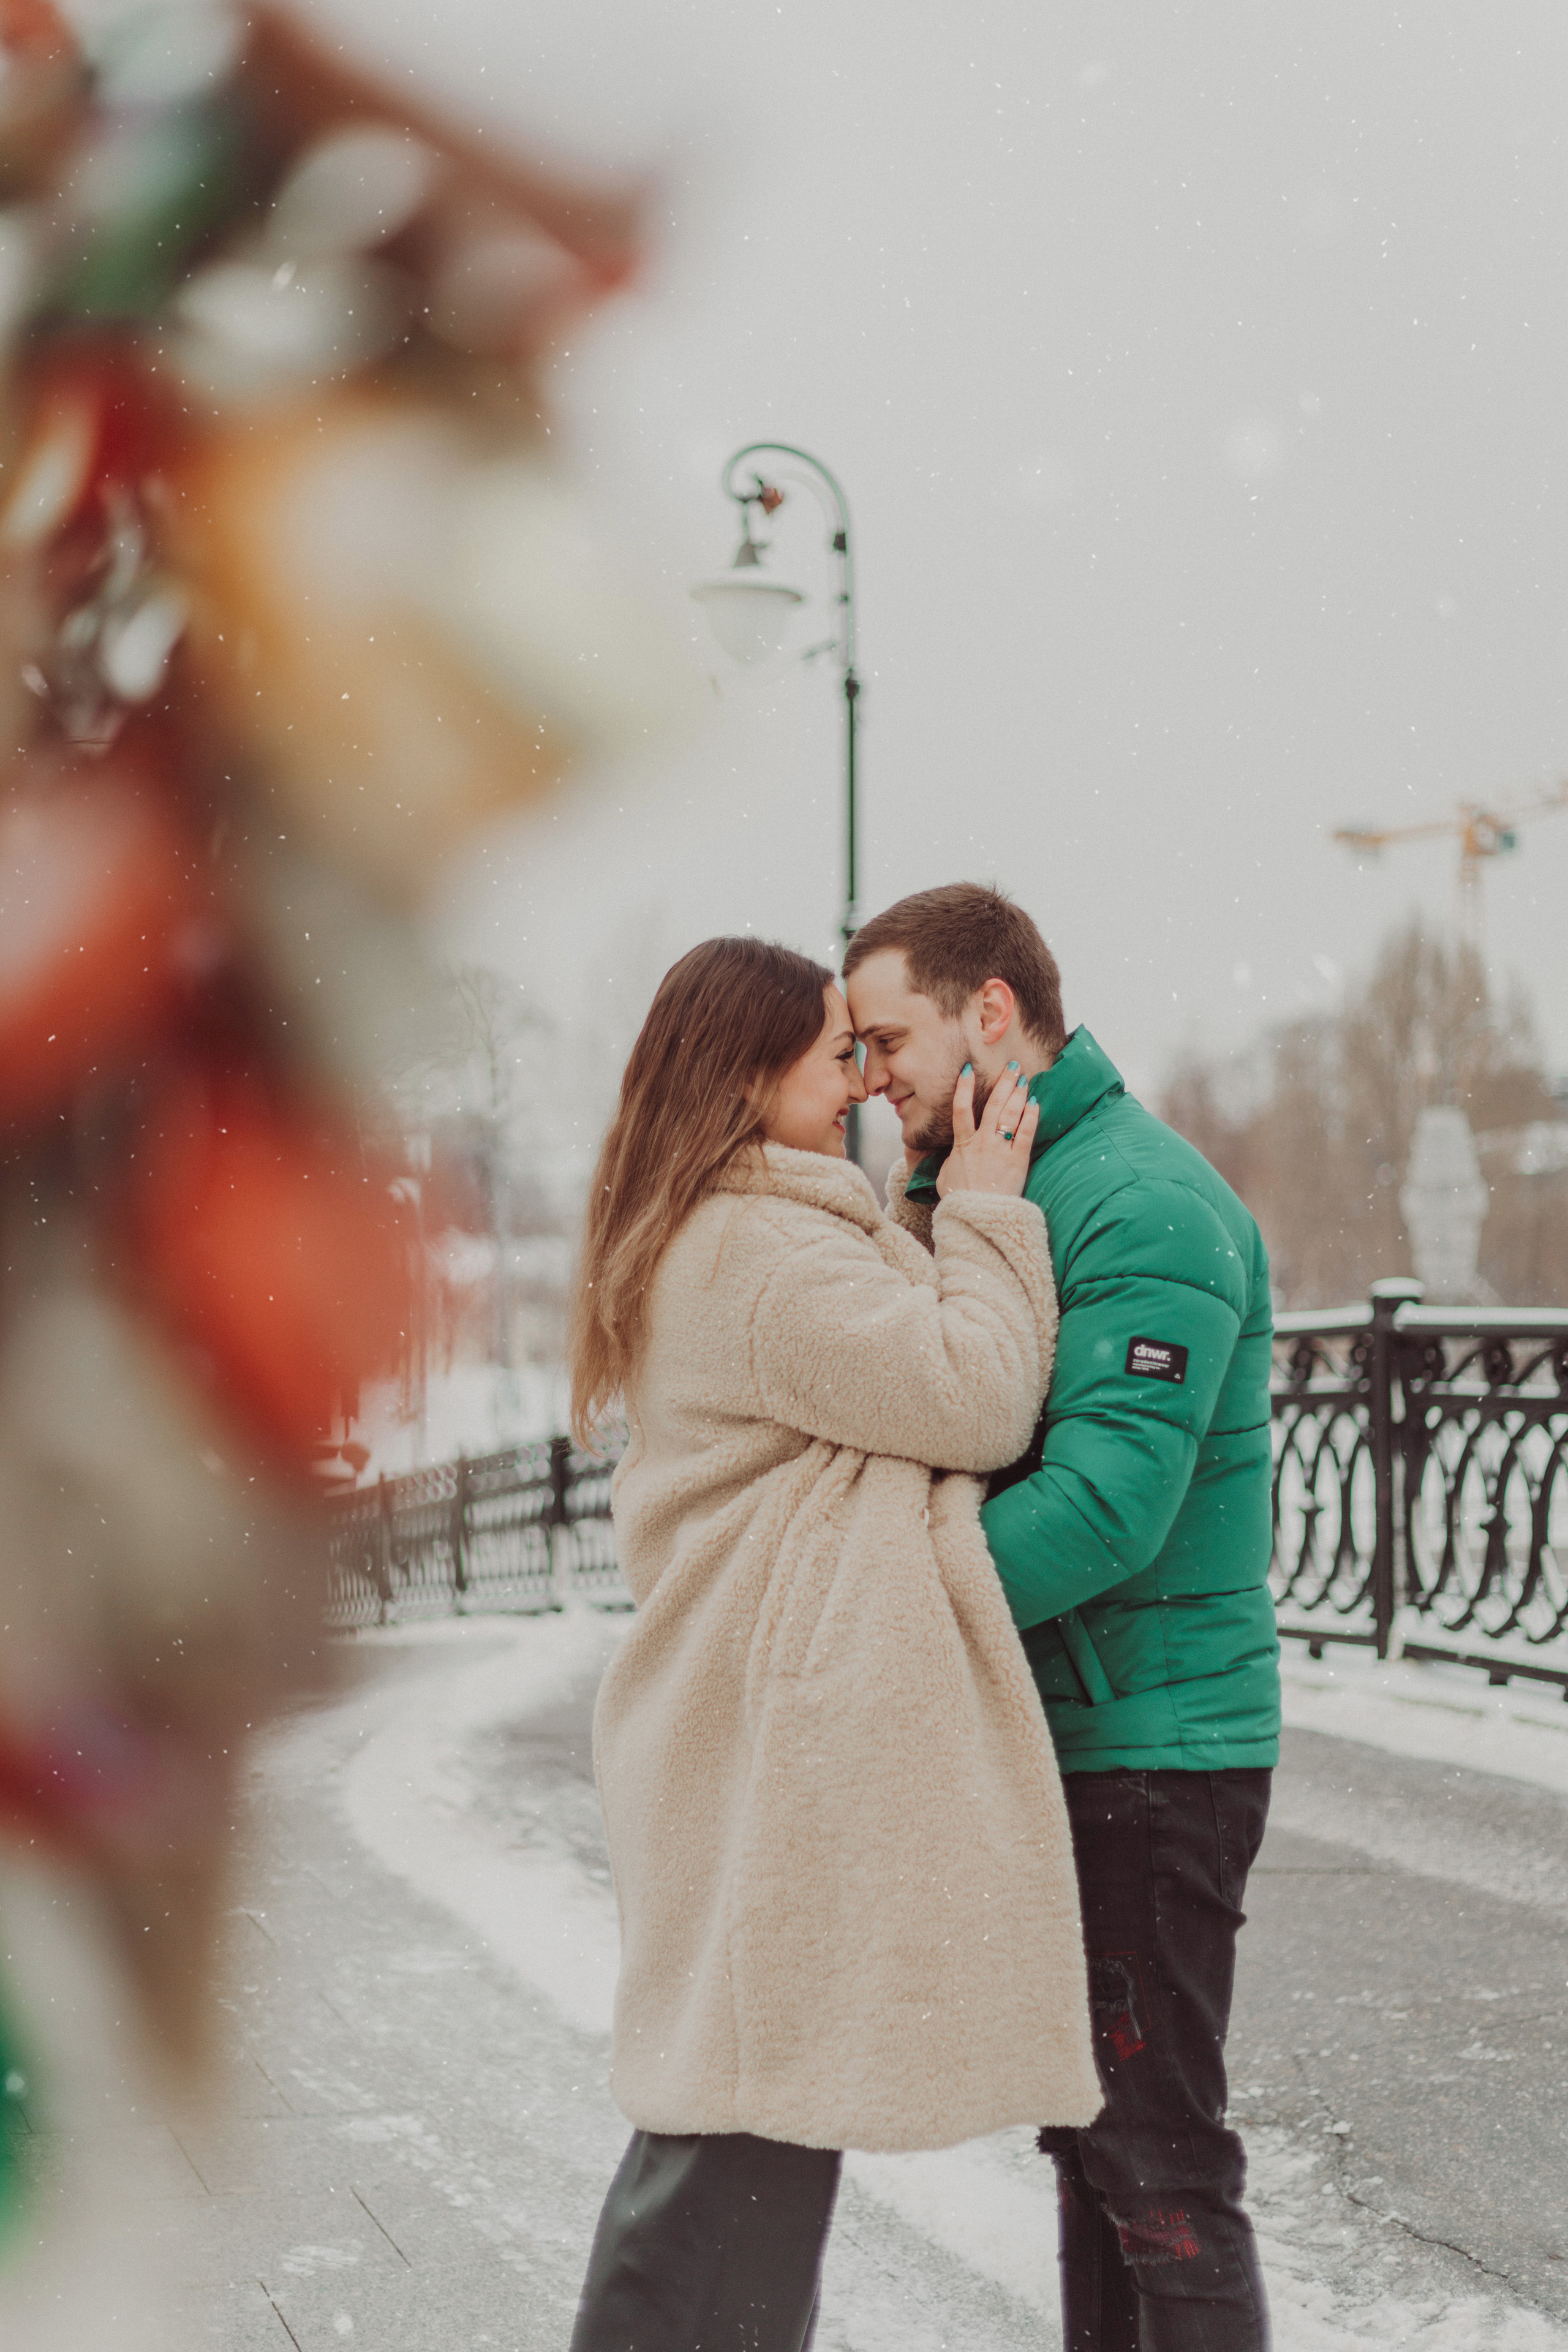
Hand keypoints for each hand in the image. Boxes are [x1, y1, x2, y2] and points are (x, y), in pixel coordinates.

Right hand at [935, 1063, 1039, 1197]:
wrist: (977, 1218)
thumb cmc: (959, 1201)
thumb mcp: (943, 1178)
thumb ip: (947, 1160)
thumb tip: (947, 1154)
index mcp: (962, 1145)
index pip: (961, 1110)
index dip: (964, 1088)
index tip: (967, 1069)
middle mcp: (982, 1143)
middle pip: (993, 1105)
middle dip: (1003, 1083)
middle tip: (1012, 1065)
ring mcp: (1001, 1150)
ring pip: (1010, 1114)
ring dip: (1018, 1094)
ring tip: (1024, 1077)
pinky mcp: (1018, 1161)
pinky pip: (1026, 1133)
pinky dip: (1031, 1116)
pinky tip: (1035, 1103)